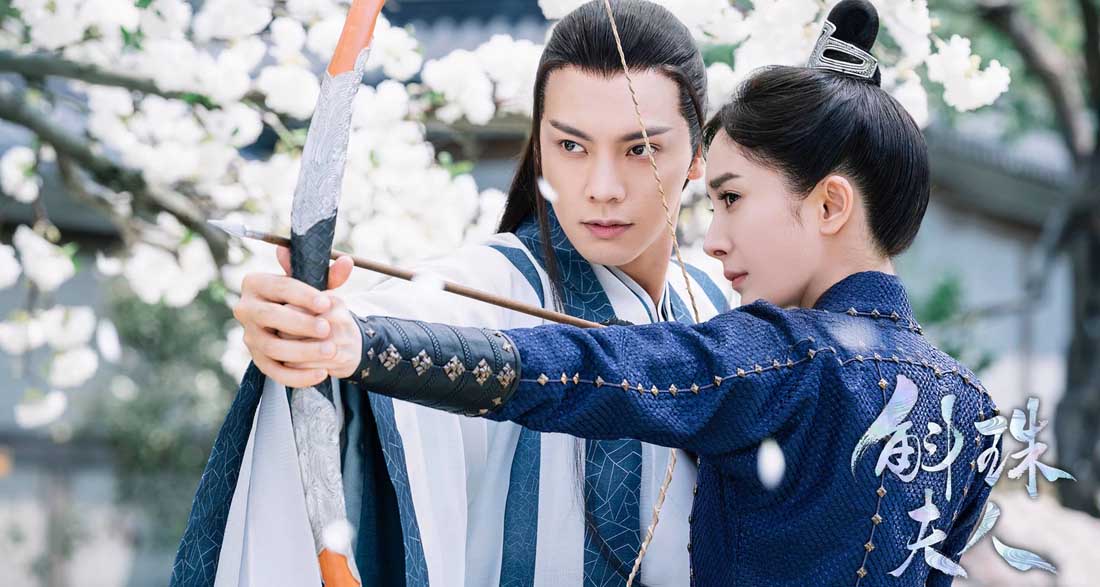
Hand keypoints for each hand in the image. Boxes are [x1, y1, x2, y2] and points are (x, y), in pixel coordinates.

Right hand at [232, 246, 355, 387]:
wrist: (294, 321)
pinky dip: (297, 376)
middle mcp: (245, 309)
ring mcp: (249, 336)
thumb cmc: (303, 296)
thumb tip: (347, 262)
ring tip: (330, 350)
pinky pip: (274, 372)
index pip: (277, 287)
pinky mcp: (257, 359)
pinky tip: (321, 374)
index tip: (326, 302)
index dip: (302, 295)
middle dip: (300, 323)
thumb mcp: (315, 284)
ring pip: (271, 347)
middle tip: (327, 328)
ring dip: (302, 351)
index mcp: (256, 283)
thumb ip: (330, 275)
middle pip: (269, 316)